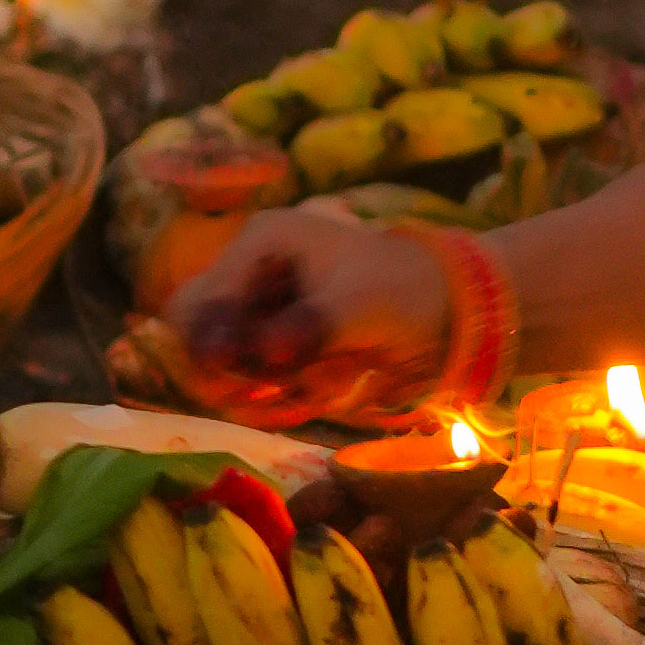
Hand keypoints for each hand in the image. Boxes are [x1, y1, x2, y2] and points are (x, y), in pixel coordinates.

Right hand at [158, 204, 456, 420]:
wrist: (449, 313)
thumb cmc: (403, 290)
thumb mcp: (358, 304)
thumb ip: (309, 327)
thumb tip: (264, 352)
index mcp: (259, 246)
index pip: (195, 306)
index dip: (209, 348)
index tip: (243, 381)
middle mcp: (251, 279)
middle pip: (201, 344)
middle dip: (238, 375)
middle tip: (280, 389)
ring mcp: (264, 317)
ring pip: (231, 374)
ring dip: (271, 390)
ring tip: (327, 380)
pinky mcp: (281, 350)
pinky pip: (262, 388)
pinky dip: (292, 398)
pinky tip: (336, 386)